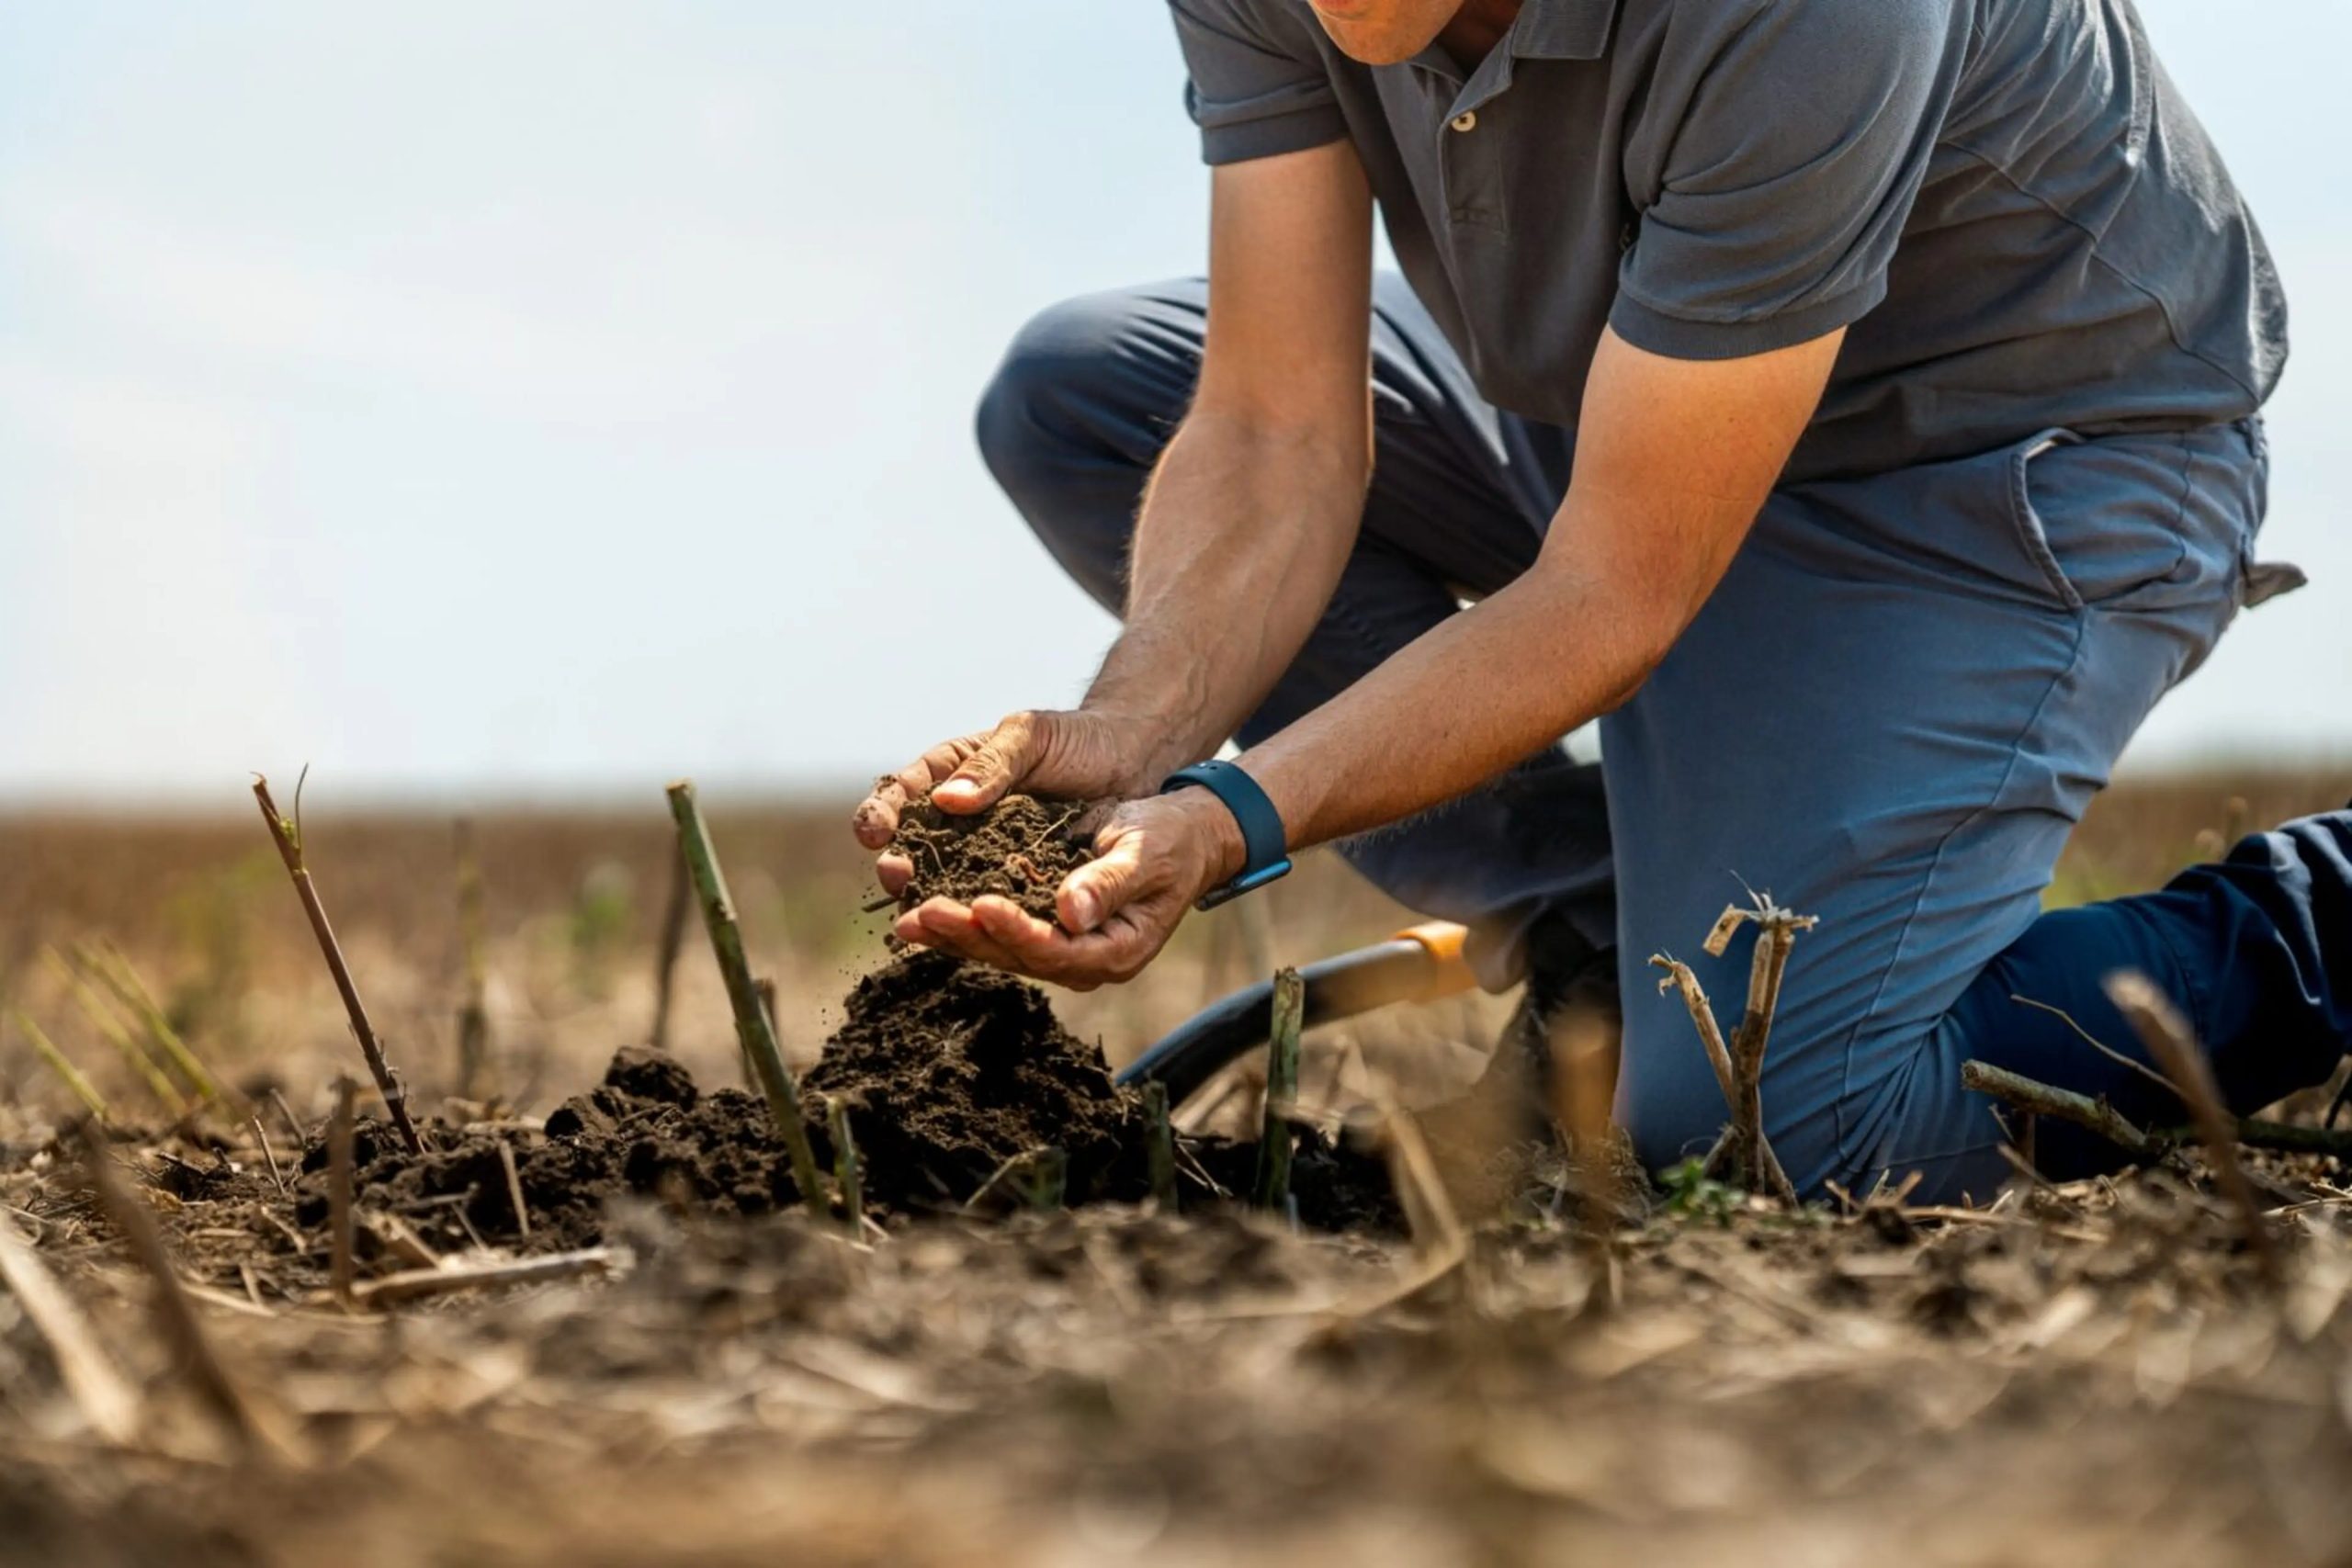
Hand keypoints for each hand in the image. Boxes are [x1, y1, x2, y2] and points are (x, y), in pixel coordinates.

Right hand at [852, 709, 1154, 897]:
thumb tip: (948, 799)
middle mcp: (957, 815)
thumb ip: (993, 764)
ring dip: (928, 898)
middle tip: (897, 876)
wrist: (1128, 764)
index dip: (882, 814)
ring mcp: (983, 851)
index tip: (876, 833)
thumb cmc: (1076, 739)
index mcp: (949, 771)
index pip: (900, 793)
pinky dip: (972, 917)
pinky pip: (985, 900)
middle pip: (911, 845)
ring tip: (921, 914)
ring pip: (942, 880)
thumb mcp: (1031, 737)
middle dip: (897, 863)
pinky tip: (966, 933)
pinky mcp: (1013, 880)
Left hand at [892, 789, 1246, 989]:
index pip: (1056, 950)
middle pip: (1018, 957)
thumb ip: (1109, 883)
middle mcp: (1086, 960)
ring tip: (908, 919)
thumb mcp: (1145, 852)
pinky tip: (925, 908)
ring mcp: (1066, 949)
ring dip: (955, 935)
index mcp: (1116, 950)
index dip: (1015, 930)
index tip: (980, 903)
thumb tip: (1070, 913)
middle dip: (968, 935)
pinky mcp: (1048, 931)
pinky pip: (1000, 933)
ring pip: (1002, 950)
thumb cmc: (1170, 839)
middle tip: (921, 914)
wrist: (1184, 834)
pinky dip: (964, 920)